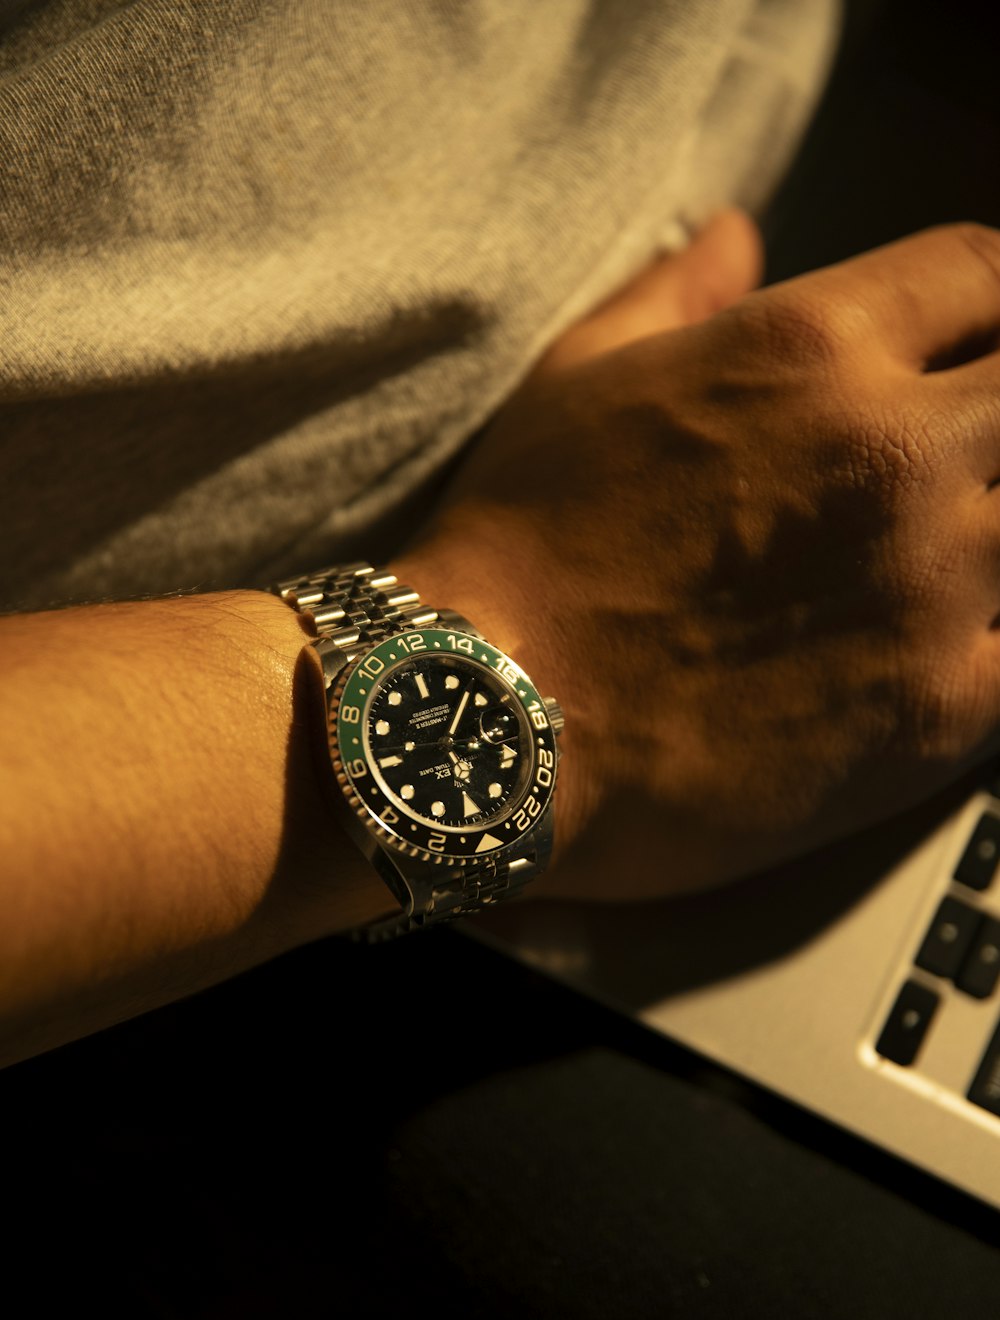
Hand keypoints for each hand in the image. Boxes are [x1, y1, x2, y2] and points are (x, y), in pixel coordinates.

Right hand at [400, 219, 999, 902]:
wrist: (485, 722)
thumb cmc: (515, 551)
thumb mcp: (576, 380)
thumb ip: (677, 294)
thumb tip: (736, 232)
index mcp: (814, 351)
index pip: (985, 274)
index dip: (985, 310)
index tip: (963, 351)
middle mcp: (897, 456)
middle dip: (999, 415)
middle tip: (943, 466)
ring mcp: (931, 588)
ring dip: (996, 531)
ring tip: (932, 562)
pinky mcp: (937, 712)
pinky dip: (997, 643)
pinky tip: (941, 650)